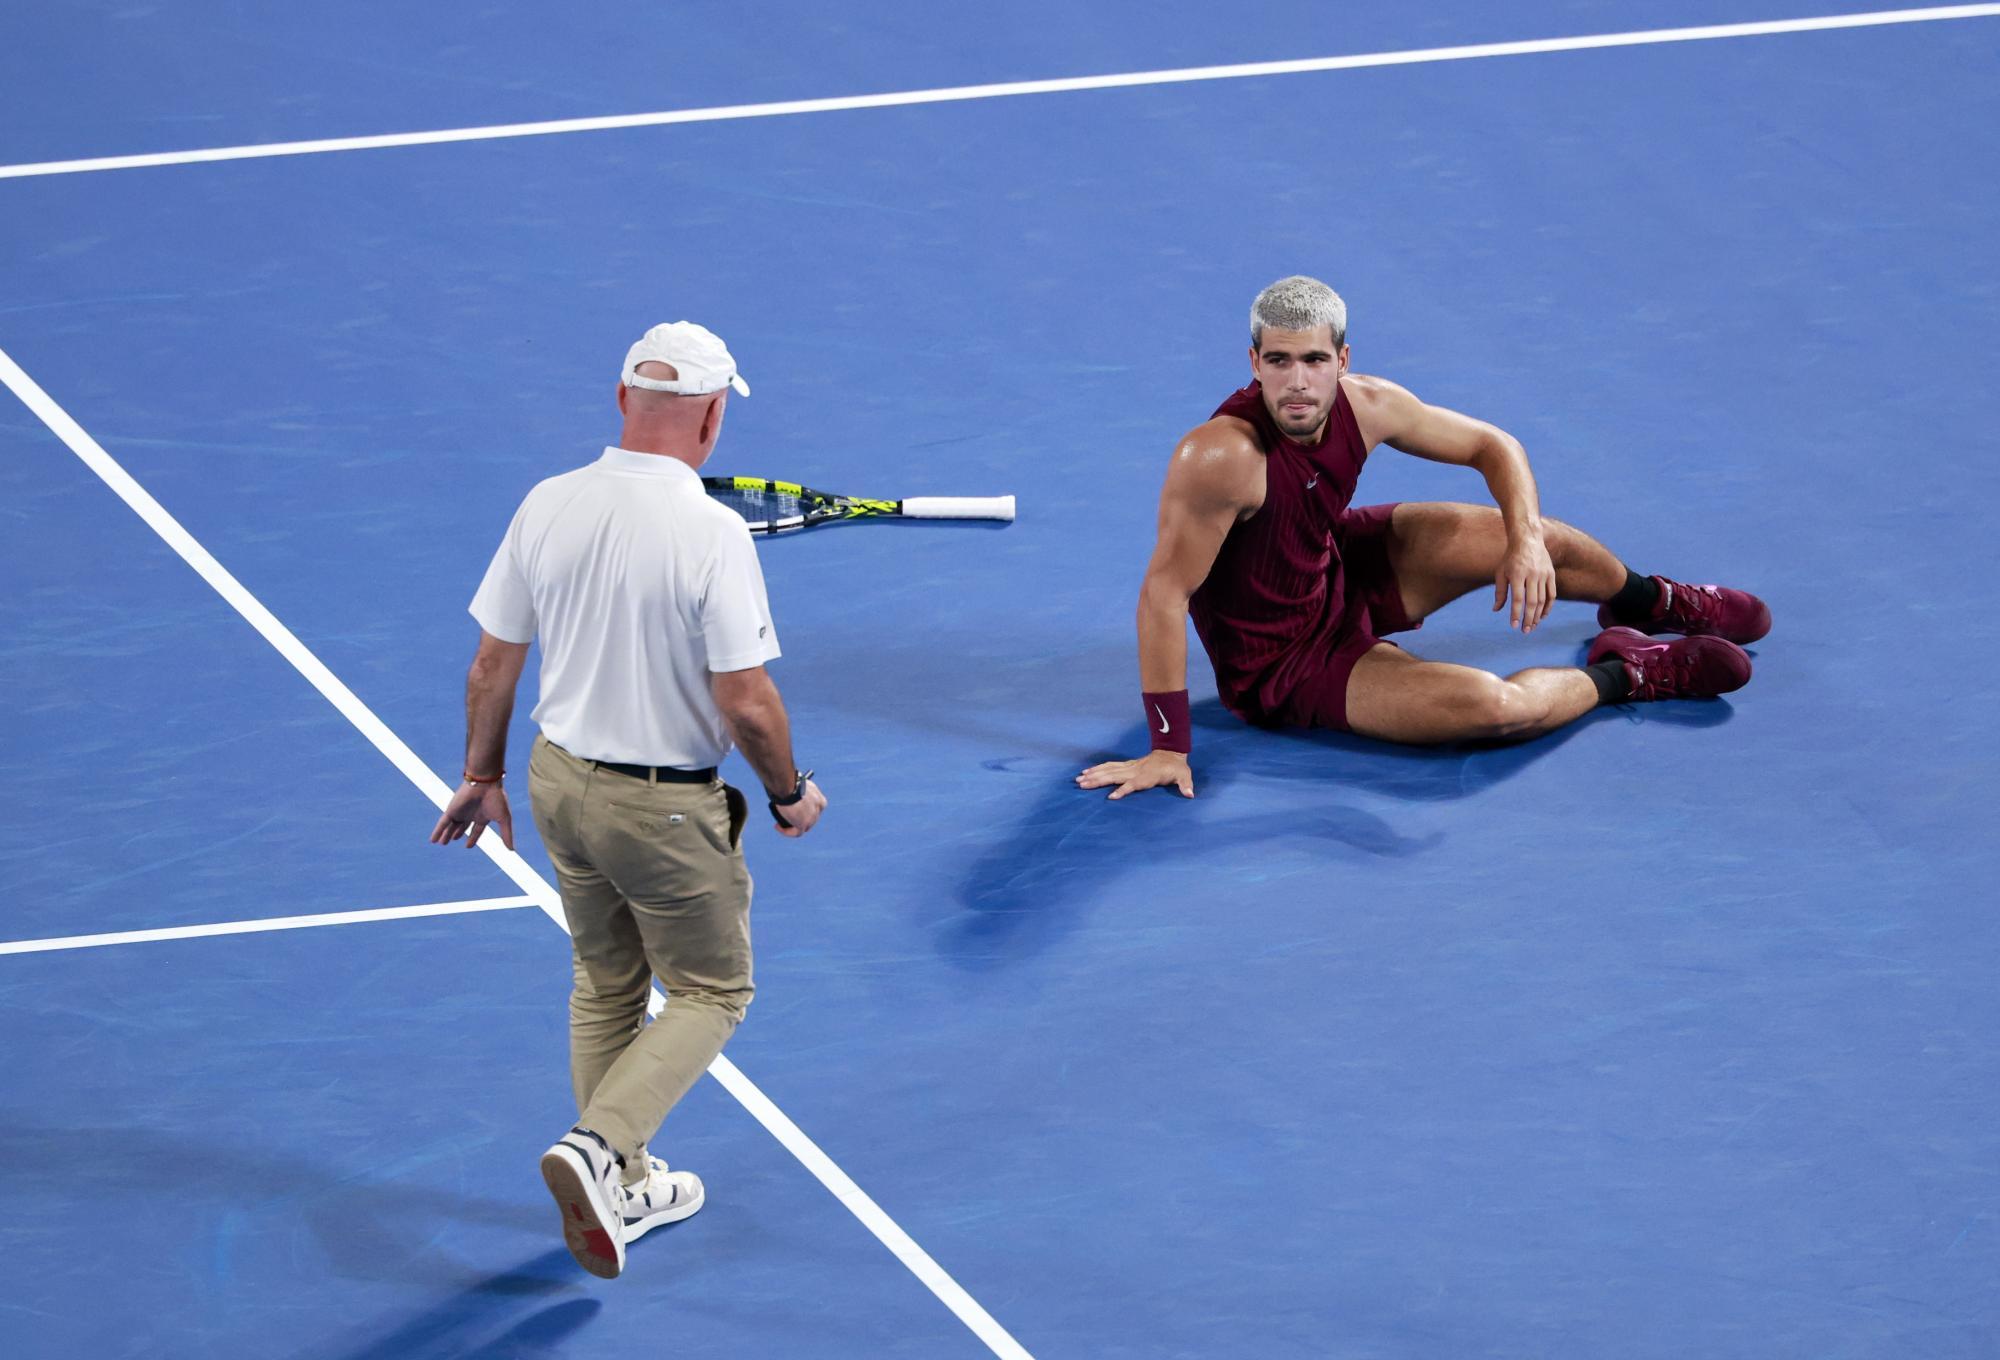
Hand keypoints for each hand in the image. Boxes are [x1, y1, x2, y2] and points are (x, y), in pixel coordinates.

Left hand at [430, 780, 513, 849]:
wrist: (485, 782)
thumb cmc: (497, 798)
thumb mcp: (504, 819)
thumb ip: (507, 834)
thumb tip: (511, 850)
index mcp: (483, 815)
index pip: (476, 829)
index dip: (472, 837)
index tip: (468, 845)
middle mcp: (470, 813)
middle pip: (462, 826)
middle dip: (457, 833)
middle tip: (451, 840)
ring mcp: (460, 812)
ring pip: (451, 826)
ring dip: (446, 834)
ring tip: (441, 843)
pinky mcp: (451, 810)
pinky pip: (442, 823)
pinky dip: (437, 831)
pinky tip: (432, 840)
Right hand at [771, 778, 825, 836]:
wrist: (787, 785)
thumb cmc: (791, 781)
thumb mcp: (799, 786)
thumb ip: (799, 792)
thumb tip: (792, 795)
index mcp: (820, 800)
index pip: (815, 810)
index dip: (806, 811)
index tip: (796, 809)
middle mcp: (818, 810)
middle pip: (810, 820)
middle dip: (800, 819)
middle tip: (788, 817)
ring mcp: (812, 818)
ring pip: (803, 827)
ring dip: (792, 826)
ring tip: (780, 823)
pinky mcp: (803, 824)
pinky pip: (796, 833)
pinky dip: (787, 831)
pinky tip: (778, 826)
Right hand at [1075, 750, 1193, 799]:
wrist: (1171, 752)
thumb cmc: (1176, 768)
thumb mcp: (1184, 776)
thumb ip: (1185, 785)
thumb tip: (1190, 794)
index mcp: (1147, 776)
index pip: (1133, 784)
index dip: (1123, 790)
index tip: (1111, 797)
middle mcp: (1135, 771)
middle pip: (1114, 776)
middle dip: (1098, 780)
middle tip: (1083, 785)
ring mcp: (1129, 767)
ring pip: (1108, 770)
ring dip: (1094, 774)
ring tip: (1079, 779)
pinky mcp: (1126, 766)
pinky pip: (1109, 766)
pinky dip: (1098, 769)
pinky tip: (1087, 772)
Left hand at [1494, 534, 1556, 632]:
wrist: (1528, 539)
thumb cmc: (1510, 558)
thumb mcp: (1500, 572)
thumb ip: (1500, 592)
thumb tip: (1496, 610)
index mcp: (1517, 574)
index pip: (1518, 599)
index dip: (1516, 614)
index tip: (1514, 626)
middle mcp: (1532, 574)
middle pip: (1532, 602)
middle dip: (1529, 618)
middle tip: (1525, 631)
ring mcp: (1544, 574)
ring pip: (1543, 600)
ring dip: (1538, 615)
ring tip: (1532, 626)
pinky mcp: (1551, 574)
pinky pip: (1552, 594)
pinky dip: (1548, 607)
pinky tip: (1543, 616)